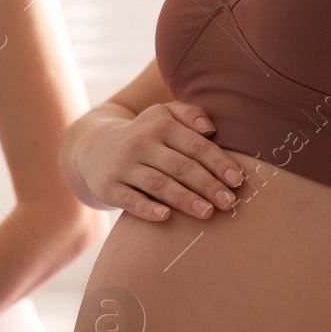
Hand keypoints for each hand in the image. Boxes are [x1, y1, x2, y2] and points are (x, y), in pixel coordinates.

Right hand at [76, 101, 245, 221]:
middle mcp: (140, 143)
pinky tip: (166, 217)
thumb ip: (190, 114)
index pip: (196, 145)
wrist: (93, 145)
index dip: (219, 163)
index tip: (237, 181)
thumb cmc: (144, 134)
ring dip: (185, 199)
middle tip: (229, 203)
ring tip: (208, 213)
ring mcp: (123, 166)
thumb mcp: (163, 114)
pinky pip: (130, 200)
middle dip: (207, 185)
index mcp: (160, 125)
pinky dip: (147, 209)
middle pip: (180, 166)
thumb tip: (210, 129)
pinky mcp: (108, 187)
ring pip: (158, 184)